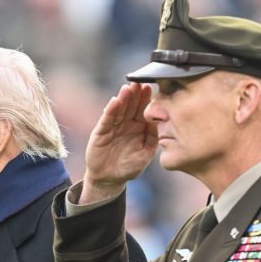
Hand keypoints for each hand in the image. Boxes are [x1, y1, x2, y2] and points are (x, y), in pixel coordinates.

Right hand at [80, 83, 157, 203]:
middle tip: (140, 82)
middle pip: (132, 105)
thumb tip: (159, 122)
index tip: (152, 88)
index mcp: (140, 127)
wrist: (109, 179)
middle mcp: (127, 123)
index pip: (144, 110)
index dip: (147, 99)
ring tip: (127, 88)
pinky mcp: (101, 132)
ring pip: (119, 109)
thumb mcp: (145, 155)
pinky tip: (114, 101)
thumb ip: (153, 139)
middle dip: (136, 94)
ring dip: (123, 98)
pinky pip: (107, 119)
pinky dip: (110, 110)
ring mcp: (113, 126)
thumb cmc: (129, 167)